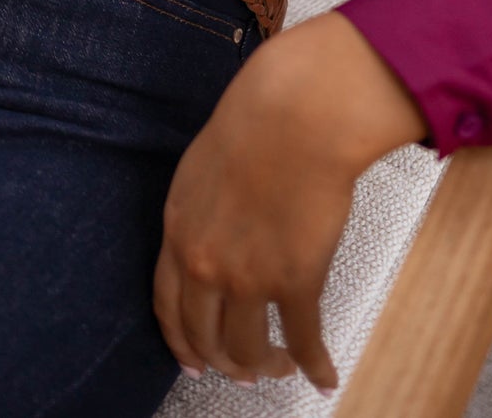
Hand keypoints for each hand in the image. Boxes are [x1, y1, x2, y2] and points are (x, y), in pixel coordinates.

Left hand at [153, 12, 428, 394]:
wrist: (294, 116)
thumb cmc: (254, 125)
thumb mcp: (199, 171)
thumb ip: (199, 214)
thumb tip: (213, 236)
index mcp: (178, 232)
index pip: (167, 307)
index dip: (182, 343)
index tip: (194, 363)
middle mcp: (204, 263)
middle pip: (206, 338)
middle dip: (225, 363)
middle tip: (244, 373)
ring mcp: (248, 277)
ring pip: (249, 351)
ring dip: (267, 368)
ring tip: (283, 367)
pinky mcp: (295, 281)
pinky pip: (303, 340)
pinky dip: (315, 366)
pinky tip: (324, 375)